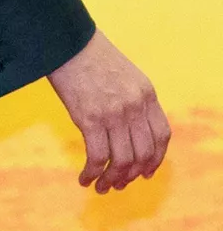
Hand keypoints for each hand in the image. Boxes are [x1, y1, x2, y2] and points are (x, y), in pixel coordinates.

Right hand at [48, 29, 169, 191]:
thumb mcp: (125, 76)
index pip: (162, 136)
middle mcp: (135, 106)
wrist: (67, 43)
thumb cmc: (90, 57)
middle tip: (118, 185)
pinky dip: (92, 172)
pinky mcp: (89, 119)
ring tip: (101, 187)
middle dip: (132, 175)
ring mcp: (114, 113)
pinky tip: (84, 178)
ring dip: (112, 179)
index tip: (145, 173)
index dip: (156, 159)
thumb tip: (128, 130)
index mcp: (147, 94)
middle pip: (143, 153)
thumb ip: (133, 101)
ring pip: (121, 160)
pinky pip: (96, 156)